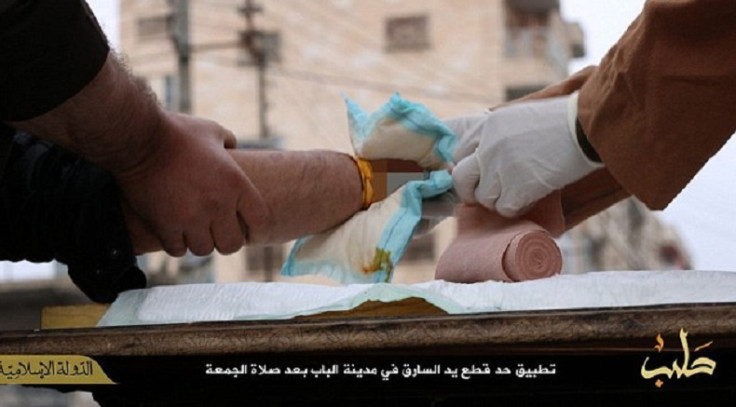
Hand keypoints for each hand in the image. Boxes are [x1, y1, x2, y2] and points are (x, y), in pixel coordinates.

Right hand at [116, 112, 270, 255]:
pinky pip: (177, 250)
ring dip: (199, 241)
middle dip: (225, 239)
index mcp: (235, 184)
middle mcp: (217, 205)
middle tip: (216, 231)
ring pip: (204, 250)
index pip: (260, 220)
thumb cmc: (177, 132)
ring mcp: (190, 218)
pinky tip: (174, 232)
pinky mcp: (165, 226)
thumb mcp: (212, 131)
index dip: (255, 227)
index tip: (247, 228)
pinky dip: (176, 244)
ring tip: (193, 231)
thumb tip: (232, 146)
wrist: (139, 138)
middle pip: (232, 245)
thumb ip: (228, 141)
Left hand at [449, 94, 601, 216]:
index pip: (454, 151)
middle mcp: (487, 145)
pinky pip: (504, 208)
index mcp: (486, 124)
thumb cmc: (557, 122)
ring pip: (482, 198)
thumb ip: (491, 134)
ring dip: (497, 199)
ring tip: (516, 190)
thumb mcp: (516, 116)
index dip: (462, 166)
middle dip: (472, 189)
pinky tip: (529, 196)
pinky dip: (515, 208)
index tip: (474, 173)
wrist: (587, 127)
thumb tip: (471, 160)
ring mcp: (501, 166)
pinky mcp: (519, 186)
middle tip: (489, 190)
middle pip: (460, 179)